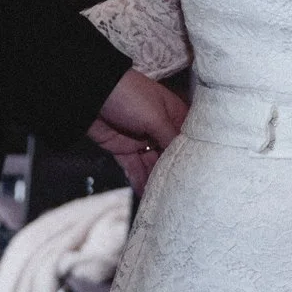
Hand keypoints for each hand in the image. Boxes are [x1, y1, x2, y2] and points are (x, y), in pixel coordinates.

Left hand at [89, 70, 187, 191]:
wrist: (91, 94)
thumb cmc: (129, 96)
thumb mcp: (156, 116)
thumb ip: (171, 138)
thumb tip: (187, 158)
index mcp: (171, 114)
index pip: (187, 138)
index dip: (194, 155)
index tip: (201, 174)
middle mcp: (158, 128)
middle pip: (171, 154)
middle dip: (175, 171)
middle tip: (183, 191)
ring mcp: (140, 139)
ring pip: (152, 163)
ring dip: (157, 179)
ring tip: (166, 196)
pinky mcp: (123, 149)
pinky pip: (134, 167)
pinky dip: (139, 180)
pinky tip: (146, 193)